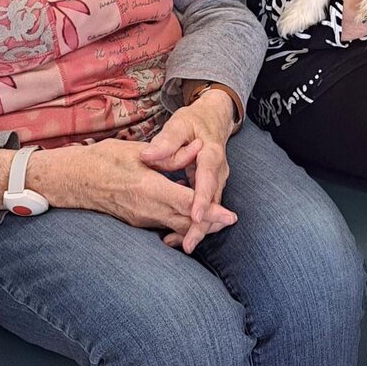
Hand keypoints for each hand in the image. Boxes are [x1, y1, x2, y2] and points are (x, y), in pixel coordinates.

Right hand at [28, 139, 234, 246]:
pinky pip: (164, 226)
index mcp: (148, 189)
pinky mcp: (136, 221)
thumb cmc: (103, 160)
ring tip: (217, 221)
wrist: (73, 180)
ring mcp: (140, 219)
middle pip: (186, 222)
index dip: (211, 211)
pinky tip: (190, 219)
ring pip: (176, 227)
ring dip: (196, 226)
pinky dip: (180, 224)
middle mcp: (146, 210)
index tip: (230, 216)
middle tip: (230, 220)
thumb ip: (171, 155)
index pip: (187, 204)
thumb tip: (198, 148)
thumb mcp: (138, 152)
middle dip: (210, 223)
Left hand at [140, 91, 235, 252]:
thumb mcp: (179, 125)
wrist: (213, 120)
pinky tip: (179, 234)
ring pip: (211, 208)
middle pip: (213, 202)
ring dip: (198, 227)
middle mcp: (218, 172)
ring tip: (182, 245)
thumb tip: (148, 155)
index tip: (194, 216)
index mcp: (212, 155)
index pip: (208, 179)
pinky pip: (205, 207)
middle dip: (202, 225)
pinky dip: (194, 221)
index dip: (202, 199)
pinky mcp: (210, 188)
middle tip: (187, 245)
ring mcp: (217, 181)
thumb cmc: (193, 122)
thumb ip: (166, 141)